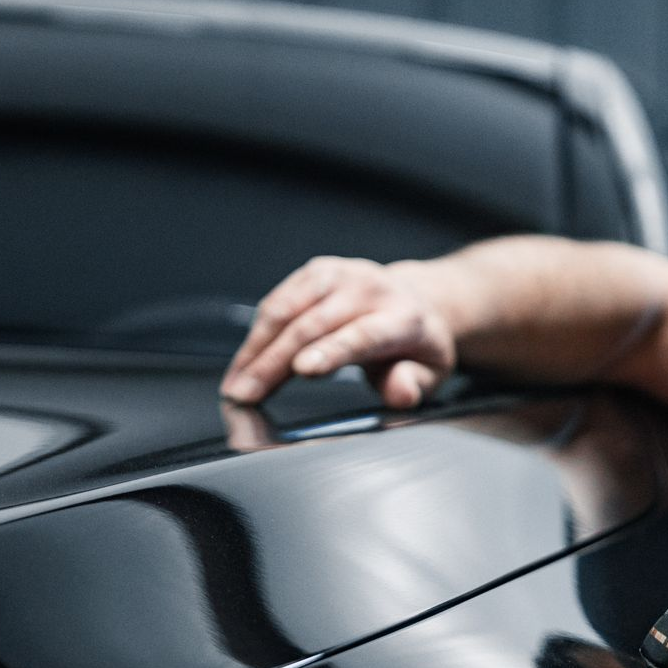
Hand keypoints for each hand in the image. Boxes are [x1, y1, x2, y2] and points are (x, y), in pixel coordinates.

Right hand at [219, 256, 455, 407]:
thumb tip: (400, 392)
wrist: (418, 299)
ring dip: (255, 349)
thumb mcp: (432, 372)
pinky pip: (277, 302)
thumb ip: (413, 384)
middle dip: (274, 362)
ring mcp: (339, 275)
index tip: (302, 370)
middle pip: (313, 325)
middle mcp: (369, 289)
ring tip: (235, 384)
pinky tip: (244, 362)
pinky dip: (256, 334)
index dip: (331, 351)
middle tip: (246, 395)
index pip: (363, 334)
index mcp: (404, 317)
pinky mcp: (315, 272)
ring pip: (286, 310)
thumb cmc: (419, 344)